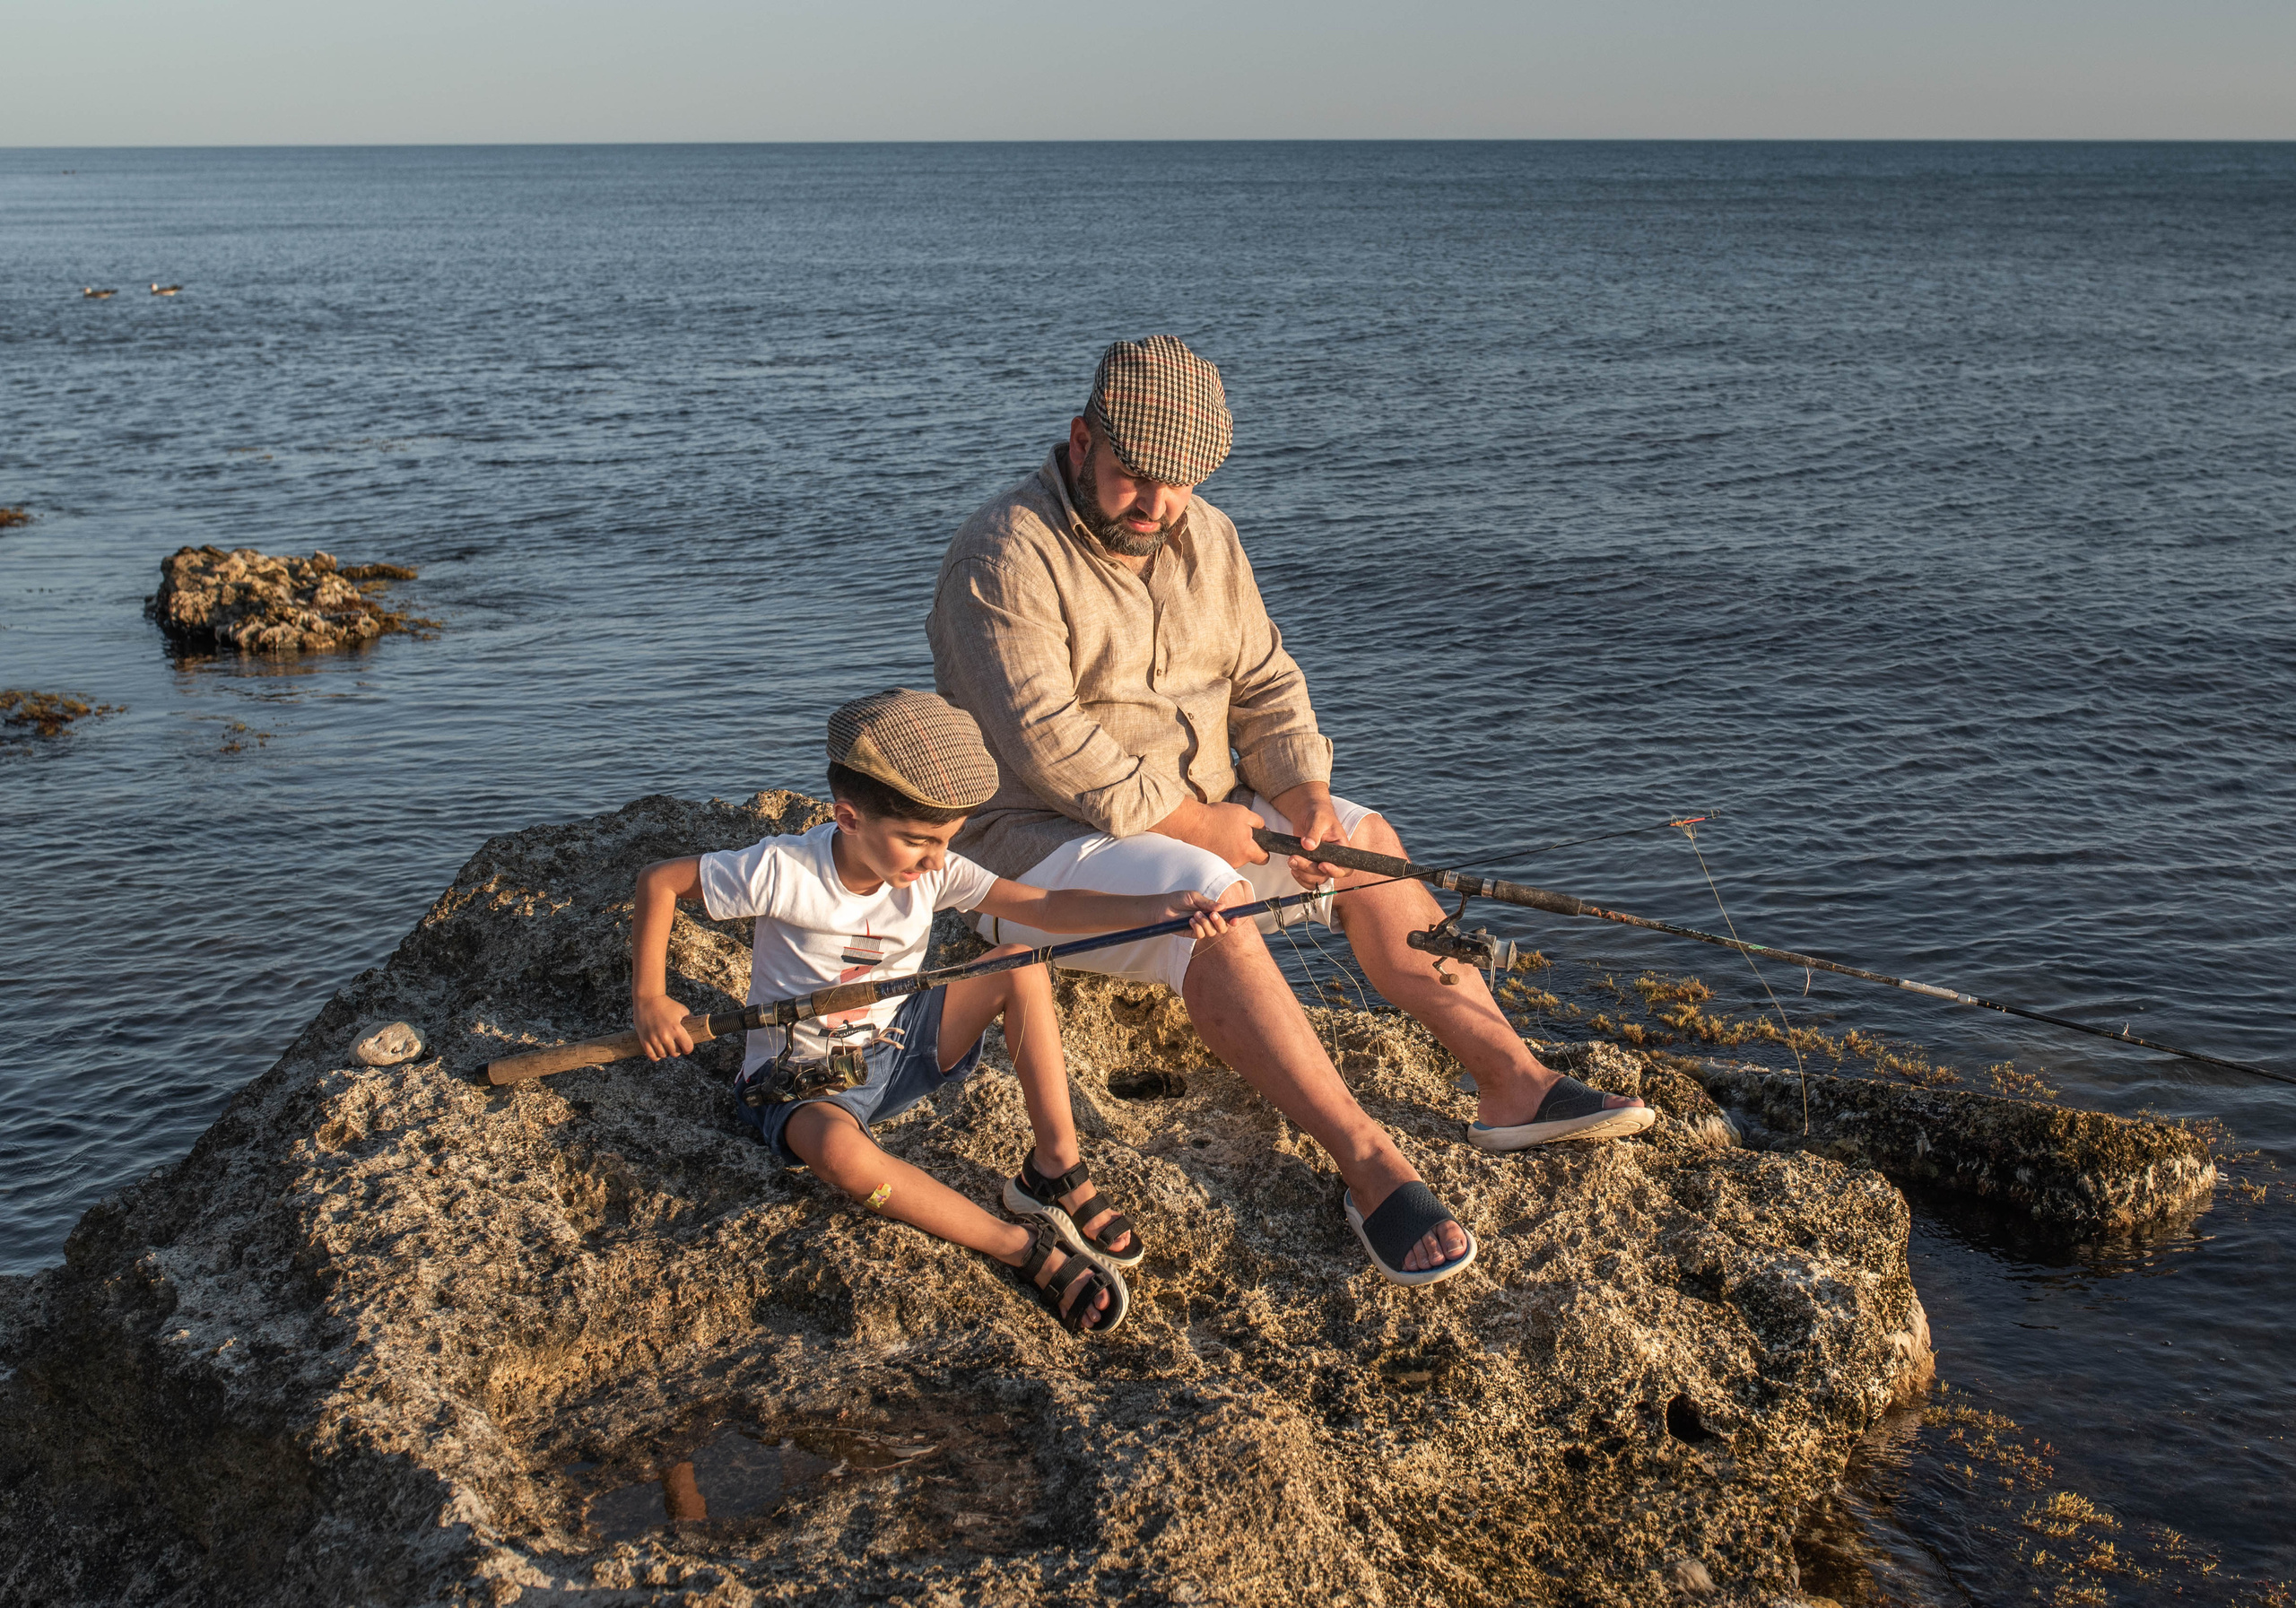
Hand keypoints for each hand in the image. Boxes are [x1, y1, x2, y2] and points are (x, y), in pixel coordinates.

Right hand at [633, 992, 694, 1061]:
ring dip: (667, 1052)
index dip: (688, 1048)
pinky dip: (657, 1056)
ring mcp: (653, 1039)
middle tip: (676, 1045)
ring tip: (667, 1046)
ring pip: (664, 1055)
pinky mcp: (644, 1040)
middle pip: (675, 1053)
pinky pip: (652, 1056)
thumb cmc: (667, 1004)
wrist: (647, 999)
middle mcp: (665, 1036)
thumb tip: (700, 1027)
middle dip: (678, 1050)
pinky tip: (659, 1051)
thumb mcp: (682, 1010)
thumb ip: (690, 1020)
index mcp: (676, 1028)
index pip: (687, 1047)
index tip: (687, 1047)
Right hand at [1152, 798, 1268, 868]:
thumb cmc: (1217, 817)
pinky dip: (1221, 849)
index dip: (1264, 849)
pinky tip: (1215, 838)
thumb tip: (1264, 830)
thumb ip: (1259, 822)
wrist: (1192, 823)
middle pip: (1248, 856)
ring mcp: (1224, 864)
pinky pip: (1223, 857)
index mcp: (1247, 850)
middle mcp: (1237, 861)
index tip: (1259, 842)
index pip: (1264, 858)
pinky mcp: (1213, 863)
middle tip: (1236, 831)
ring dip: (1232, 847)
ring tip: (1223, 833)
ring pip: (1235, 857)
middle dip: (1245, 846)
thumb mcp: (1243, 813)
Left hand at [1166, 888, 1232, 940]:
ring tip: (1195, 915)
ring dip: (1205, 923)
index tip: (1235, 919)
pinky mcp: (1191, 934)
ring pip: (1212, 932)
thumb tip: (1223, 907)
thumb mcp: (1194, 897)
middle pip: (1222, 928)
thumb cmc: (1179, 899)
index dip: (1233, 920)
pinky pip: (1200, 935)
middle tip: (1213, 915)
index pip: (1226, 917)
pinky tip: (1190, 921)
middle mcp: (1208, 921)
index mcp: (1212, 910)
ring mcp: (1201, 928)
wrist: (1163, 906)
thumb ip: (1208, 903)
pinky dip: (1197, 927)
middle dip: (1220, 922)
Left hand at [1270, 783, 1345, 888]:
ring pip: (1315, 879)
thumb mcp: (1318, 819)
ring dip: (1302, 873)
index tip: (1321, 865)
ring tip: (1291, 860)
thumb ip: (1314, 832)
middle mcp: (1333, 859)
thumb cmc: (1319, 813)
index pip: (1345, 868)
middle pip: (1325, 875)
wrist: (1308, 813)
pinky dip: (1299, 876)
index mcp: (1342, 848)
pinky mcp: (1311, 864)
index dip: (1335, 871)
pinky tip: (1293, 866)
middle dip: (1309, 869)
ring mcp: (1321, 863)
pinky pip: (1308, 879)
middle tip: (1295, 857)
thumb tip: (1308, 845)